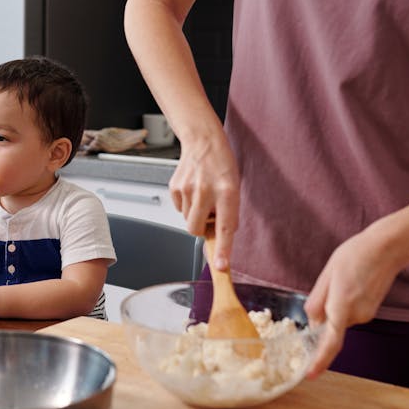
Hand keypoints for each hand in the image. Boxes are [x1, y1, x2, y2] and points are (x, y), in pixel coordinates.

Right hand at [169, 134, 238, 269]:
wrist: (203, 141)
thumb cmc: (221, 165)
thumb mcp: (234, 188)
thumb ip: (228, 213)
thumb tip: (219, 239)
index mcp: (228, 192)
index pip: (225, 228)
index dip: (223, 250)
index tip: (220, 267)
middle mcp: (206, 191)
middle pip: (196, 230)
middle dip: (201, 228)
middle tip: (210, 212)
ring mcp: (188, 189)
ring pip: (187, 220)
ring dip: (195, 213)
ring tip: (203, 194)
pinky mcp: (174, 187)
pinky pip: (179, 208)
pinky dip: (186, 204)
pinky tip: (193, 189)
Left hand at [304, 224, 402, 377]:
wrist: (387, 248)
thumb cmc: (354, 256)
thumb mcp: (327, 275)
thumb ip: (317, 301)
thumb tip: (313, 322)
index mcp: (341, 308)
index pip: (329, 343)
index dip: (319, 361)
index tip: (310, 375)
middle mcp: (356, 316)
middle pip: (330, 326)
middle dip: (323, 314)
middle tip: (328, 286)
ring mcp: (366, 314)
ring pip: (340, 318)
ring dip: (334, 306)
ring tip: (341, 279)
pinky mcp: (371, 310)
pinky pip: (349, 313)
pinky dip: (344, 304)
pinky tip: (349, 283)